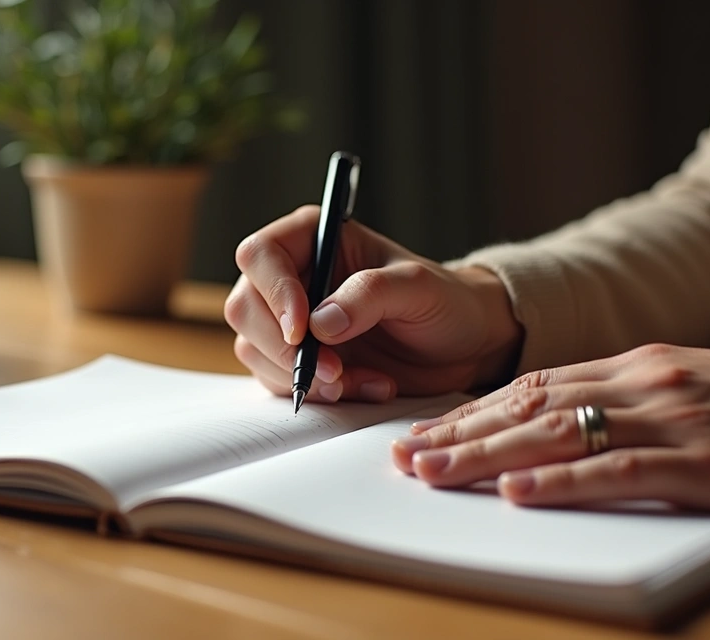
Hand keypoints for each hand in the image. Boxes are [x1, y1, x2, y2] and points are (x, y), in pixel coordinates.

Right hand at [225, 205, 519, 403]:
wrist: (465, 344)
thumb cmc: (446, 301)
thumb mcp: (419, 289)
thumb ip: (370, 295)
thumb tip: (320, 322)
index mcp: (315, 238)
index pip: (261, 254)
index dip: (274, 292)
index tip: (303, 329)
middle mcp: (294, 276)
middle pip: (245, 307)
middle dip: (284, 347)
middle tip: (333, 370)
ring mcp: (291, 320)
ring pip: (255, 349)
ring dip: (302, 376)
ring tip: (360, 380)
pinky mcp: (299, 359)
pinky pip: (279, 381)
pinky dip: (318, 394)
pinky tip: (365, 386)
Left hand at [391, 344, 709, 518]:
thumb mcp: (690, 390)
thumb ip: (628, 402)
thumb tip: (561, 425)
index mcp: (637, 366)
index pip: (533, 385)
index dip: (472, 411)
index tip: (425, 431)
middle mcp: (643, 383)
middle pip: (530, 406)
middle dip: (460, 433)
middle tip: (404, 457)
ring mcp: (672, 420)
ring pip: (558, 433)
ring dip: (488, 456)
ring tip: (433, 473)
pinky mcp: (706, 463)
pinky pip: (620, 471)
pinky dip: (563, 483)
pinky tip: (519, 494)